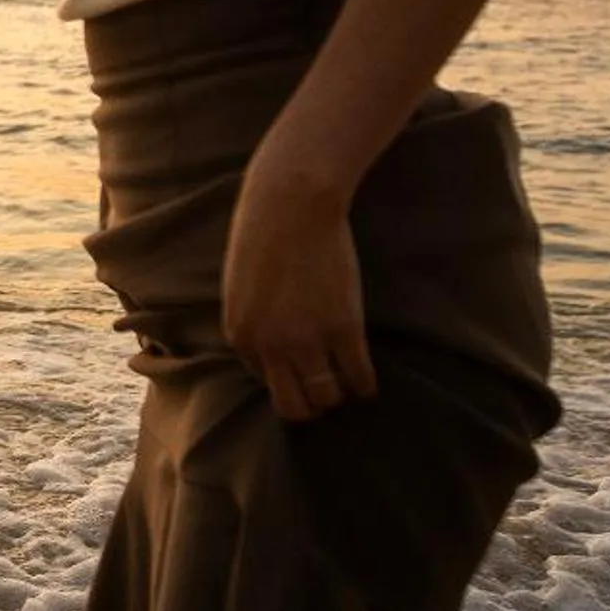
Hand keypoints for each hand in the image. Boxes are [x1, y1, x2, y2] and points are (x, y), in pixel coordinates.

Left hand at [220, 159, 377, 421]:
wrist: (291, 205)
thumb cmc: (264, 235)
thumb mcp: (242, 287)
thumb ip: (256, 321)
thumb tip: (274, 349)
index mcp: (242, 337)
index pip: (266, 382)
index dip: (286, 376)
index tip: (302, 367)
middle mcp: (271, 347)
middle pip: (294, 405)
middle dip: (311, 403)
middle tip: (325, 389)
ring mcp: (308, 341)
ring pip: (326, 397)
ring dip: (338, 394)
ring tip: (346, 381)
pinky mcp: (344, 329)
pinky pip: (359, 378)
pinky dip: (366, 386)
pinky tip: (368, 382)